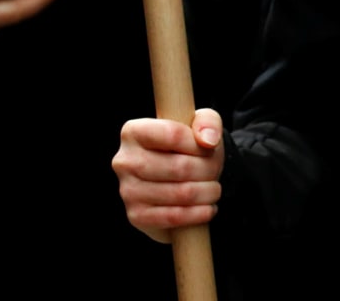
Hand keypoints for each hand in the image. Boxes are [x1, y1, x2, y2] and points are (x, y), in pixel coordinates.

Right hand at [113, 108, 223, 242]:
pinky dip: (198, 213)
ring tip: (213, 189)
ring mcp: (127, 190)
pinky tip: (207, 208)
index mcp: (134, 132)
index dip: (199, 144)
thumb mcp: (201, 124)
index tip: (209, 148)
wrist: (179, 181)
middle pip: (180, 166)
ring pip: (181, 193)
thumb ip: (208, 122)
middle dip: (208, 170)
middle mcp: (124, 161)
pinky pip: (174, 216)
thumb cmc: (189, 148)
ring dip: (208, 192)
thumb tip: (208, 140)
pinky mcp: (136, 216)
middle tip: (215, 172)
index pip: (173, 135)